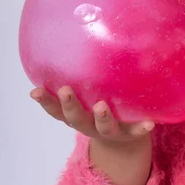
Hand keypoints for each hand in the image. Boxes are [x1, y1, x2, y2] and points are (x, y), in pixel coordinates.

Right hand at [30, 86, 154, 145]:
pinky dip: (142, 128)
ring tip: (101, 106)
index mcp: (78, 116)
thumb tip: (68, 42)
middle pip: (76, 118)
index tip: (34, 91)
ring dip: (102, 117)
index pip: (56, 110)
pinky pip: (137, 130)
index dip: (45, 101)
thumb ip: (81, 79)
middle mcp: (90, 125)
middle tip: (66, 90)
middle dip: (70, 105)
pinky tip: (149, 123)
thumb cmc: (100, 109)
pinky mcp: (131, 133)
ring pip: (104, 127)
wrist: (123, 143)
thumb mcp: (88, 98)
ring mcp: (111, 131)